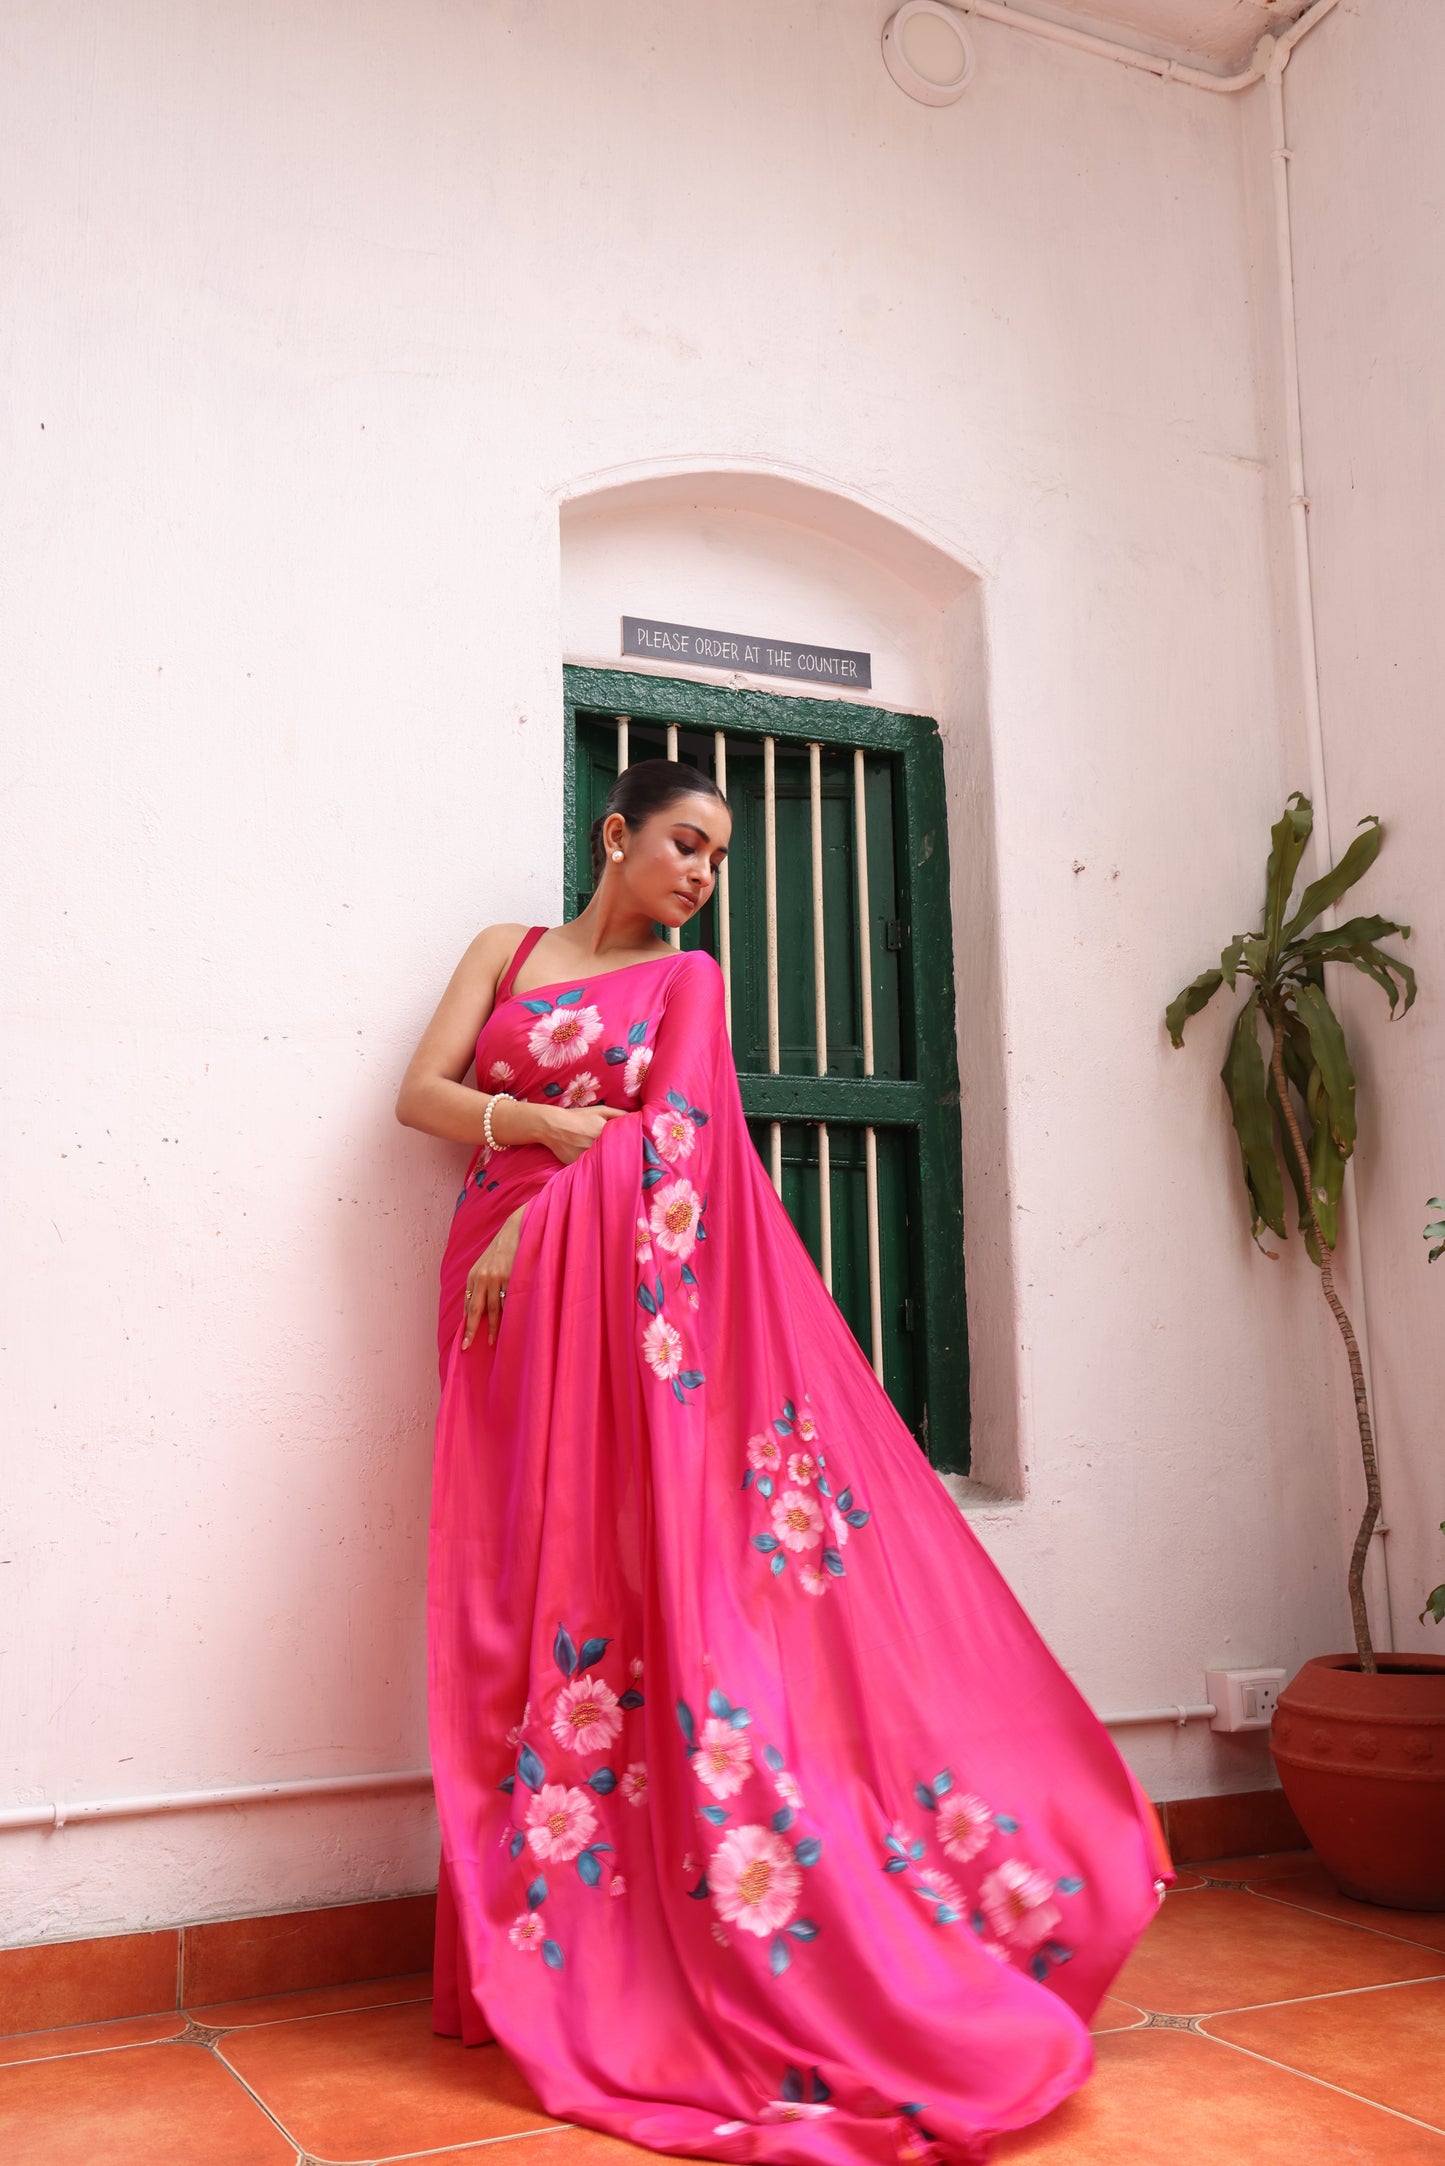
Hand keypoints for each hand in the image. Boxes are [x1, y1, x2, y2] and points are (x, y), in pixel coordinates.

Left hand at [462, 1202, 529, 1350]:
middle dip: (471, 1330)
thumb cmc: (501, 1250)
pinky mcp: (511, 1277)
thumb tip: (472, 1310)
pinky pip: (509, 1301)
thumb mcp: (484, 1265)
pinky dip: (509, 1315)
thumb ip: (479, 1285)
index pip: (468, 1305)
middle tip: (468, 1346)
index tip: (465, 1340)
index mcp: (473, 1276)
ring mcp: (497, 1277)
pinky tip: (509, 1325)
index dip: (467, 1323)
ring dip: (494, 1328)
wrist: (515, 1229)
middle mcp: (482, 1277)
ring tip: (493, 1342)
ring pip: (494, 1309)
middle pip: (476, 1310)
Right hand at [538, 1103, 630, 1165]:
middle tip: (628, 1160)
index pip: (626, 1143)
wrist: (553, 1126)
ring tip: (614, 1165)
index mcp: (606, 1133)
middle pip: (616, 1154)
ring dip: (608, 1162)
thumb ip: (619, 1114)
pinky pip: (590, 1167)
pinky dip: (594, 1166)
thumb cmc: (578, 1116)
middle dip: (620, 1155)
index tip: (638, 1150)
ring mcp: (588, 1157)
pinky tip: (596, 1165)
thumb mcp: (600, 1110)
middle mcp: (598, 1147)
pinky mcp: (578, 1165)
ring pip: (604, 1163)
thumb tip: (637, 1117)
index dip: (632, 1146)